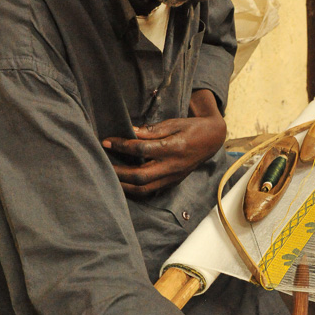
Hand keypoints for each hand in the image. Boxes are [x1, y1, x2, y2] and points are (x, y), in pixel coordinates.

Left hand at [102, 89, 225, 197]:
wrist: (212, 140)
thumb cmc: (192, 128)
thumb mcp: (174, 123)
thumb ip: (152, 130)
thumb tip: (130, 132)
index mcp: (174, 148)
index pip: (142, 150)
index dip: (122, 146)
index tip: (106, 141)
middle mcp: (173, 166)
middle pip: (140, 176)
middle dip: (118, 172)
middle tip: (102, 163)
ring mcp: (173, 177)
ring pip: (144, 189)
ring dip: (123, 185)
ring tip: (108, 176)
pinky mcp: (172, 183)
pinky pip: (150, 191)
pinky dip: (134, 189)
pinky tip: (122, 182)